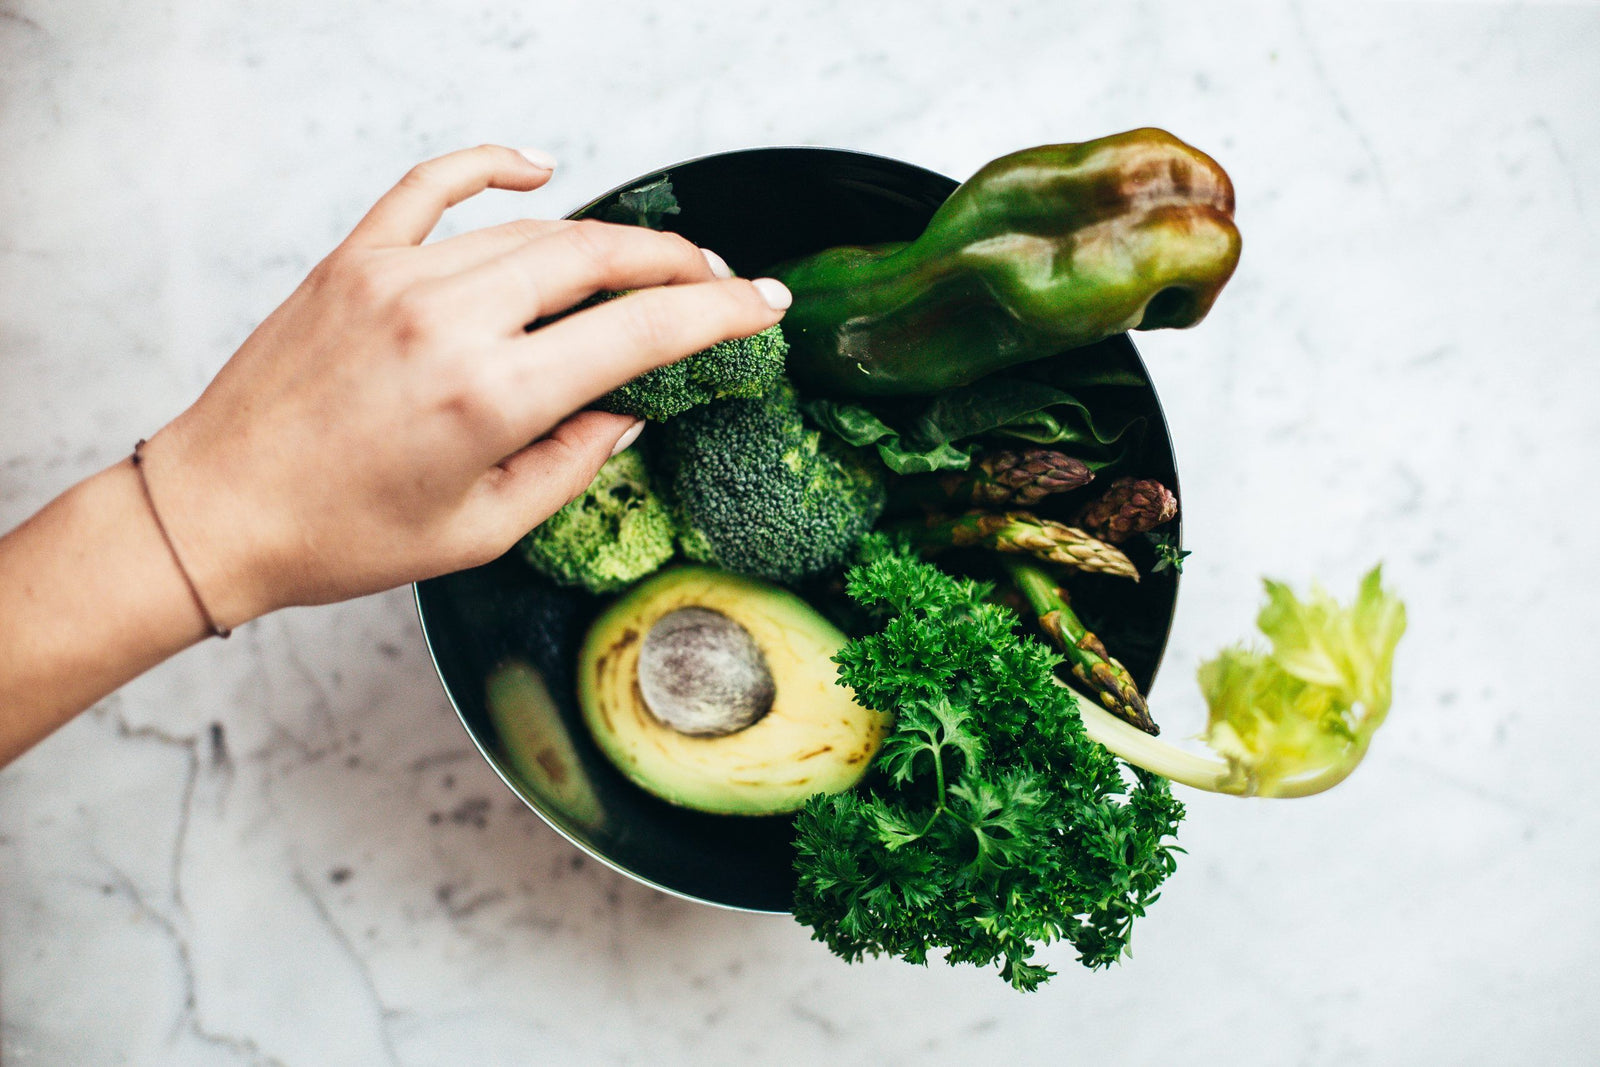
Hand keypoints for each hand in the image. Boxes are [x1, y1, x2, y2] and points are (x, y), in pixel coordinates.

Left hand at [138, 145, 788, 627]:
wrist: (218, 511)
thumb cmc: (343, 536)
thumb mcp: (481, 530)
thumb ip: (570, 464)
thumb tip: (627, 411)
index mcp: (489, 397)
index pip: (637, 332)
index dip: (717, 314)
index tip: (764, 304)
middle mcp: (449, 321)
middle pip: (597, 258)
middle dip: (677, 264)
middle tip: (719, 281)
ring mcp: (397, 277)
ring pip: (535, 230)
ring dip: (606, 241)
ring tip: (648, 263)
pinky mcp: (354, 259)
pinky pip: (435, 187)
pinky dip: (493, 166)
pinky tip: (540, 167)